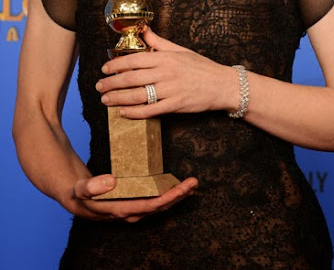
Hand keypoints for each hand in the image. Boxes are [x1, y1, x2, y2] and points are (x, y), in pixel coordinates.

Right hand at [69, 174, 197, 222]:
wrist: (77, 201)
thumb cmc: (80, 194)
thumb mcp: (80, 189)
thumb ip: (92, 186)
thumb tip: (111, 181)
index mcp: (119, 210)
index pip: (148, 206)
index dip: (166, 198)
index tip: (180, 189)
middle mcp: (130, 213)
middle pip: (159, 207)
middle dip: (178, 195)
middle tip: (193, 182)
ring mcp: (134, 210)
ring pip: (160, 205)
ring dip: (177, 195)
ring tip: (192, 184)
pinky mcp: (135, 204)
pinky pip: (155, 201)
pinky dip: (168, 194)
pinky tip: (178, 187)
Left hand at [96, 27, 238, 118]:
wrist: (222, 84)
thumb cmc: (201, 66)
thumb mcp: (180, 50)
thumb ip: (159, 42)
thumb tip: (143, 29)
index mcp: (166, 57)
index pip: (134, 60)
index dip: (116, 64)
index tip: (105, 69)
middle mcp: (166, 73)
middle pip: (131, 78)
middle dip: (111, 83)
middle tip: (99, 87)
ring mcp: (170, 90)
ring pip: (137, 95)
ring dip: (118, 98)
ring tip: (106, 100)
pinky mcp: (175, 105)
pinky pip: (150, 110)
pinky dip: (134, 113)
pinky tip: (123, 113)